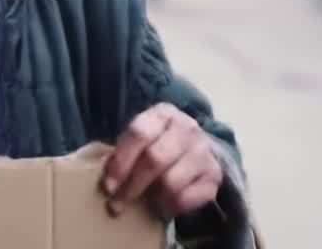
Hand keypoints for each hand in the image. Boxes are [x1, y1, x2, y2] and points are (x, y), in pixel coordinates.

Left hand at [102, 103, 222, 218]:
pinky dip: (170, 207)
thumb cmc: (157, 144)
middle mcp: (187, 128)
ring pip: (171, 182)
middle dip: (132, 185)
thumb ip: (123, 152)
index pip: (139, 133)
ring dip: (151, 198)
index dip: (121, 161)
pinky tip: (161, 205)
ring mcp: (203, 151)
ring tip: (140, 204)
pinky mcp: (214, 175)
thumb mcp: (140, 141)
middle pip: (155, 159)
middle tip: (117, 204)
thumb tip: (107, 171)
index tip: (108, 185)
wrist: (195, 152)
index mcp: (163, 113)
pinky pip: (187, 198)